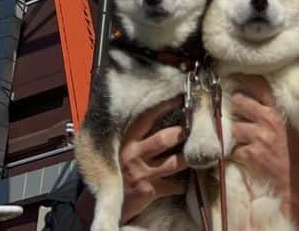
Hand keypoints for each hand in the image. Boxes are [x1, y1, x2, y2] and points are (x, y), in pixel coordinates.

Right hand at [119, 98, 187, 220]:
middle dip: (181, 133)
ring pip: (173, 163)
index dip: (166, 106)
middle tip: (194, 128)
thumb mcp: (119, 147)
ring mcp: (141, 174)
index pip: (147, 117)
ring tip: (195, 153)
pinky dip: (182, 184)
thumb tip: (158, 113)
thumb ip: (136, 134)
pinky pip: (172, 186)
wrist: (102, 200)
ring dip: (187, 158)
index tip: (181, 98)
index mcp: (126, 139)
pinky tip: (187, 181)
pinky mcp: (148, 191)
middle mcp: (133, 154)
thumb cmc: (115, 168)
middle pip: (163, 139)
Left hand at [230, 76, 298, 230]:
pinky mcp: (251, 154)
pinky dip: (236, 153)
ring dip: (237, 133)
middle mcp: (268, 120)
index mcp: (279, 110)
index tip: (233, 75)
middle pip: (240, 102)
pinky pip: (235, 149)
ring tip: (244, 138)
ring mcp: (258, 137)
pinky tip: (243, 155)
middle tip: (236, 109)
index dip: (244, 78)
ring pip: (235, 127)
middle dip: (236, 106)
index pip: (259, 86)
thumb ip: (279, 111)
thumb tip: (262, 98)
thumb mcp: (294, 125)